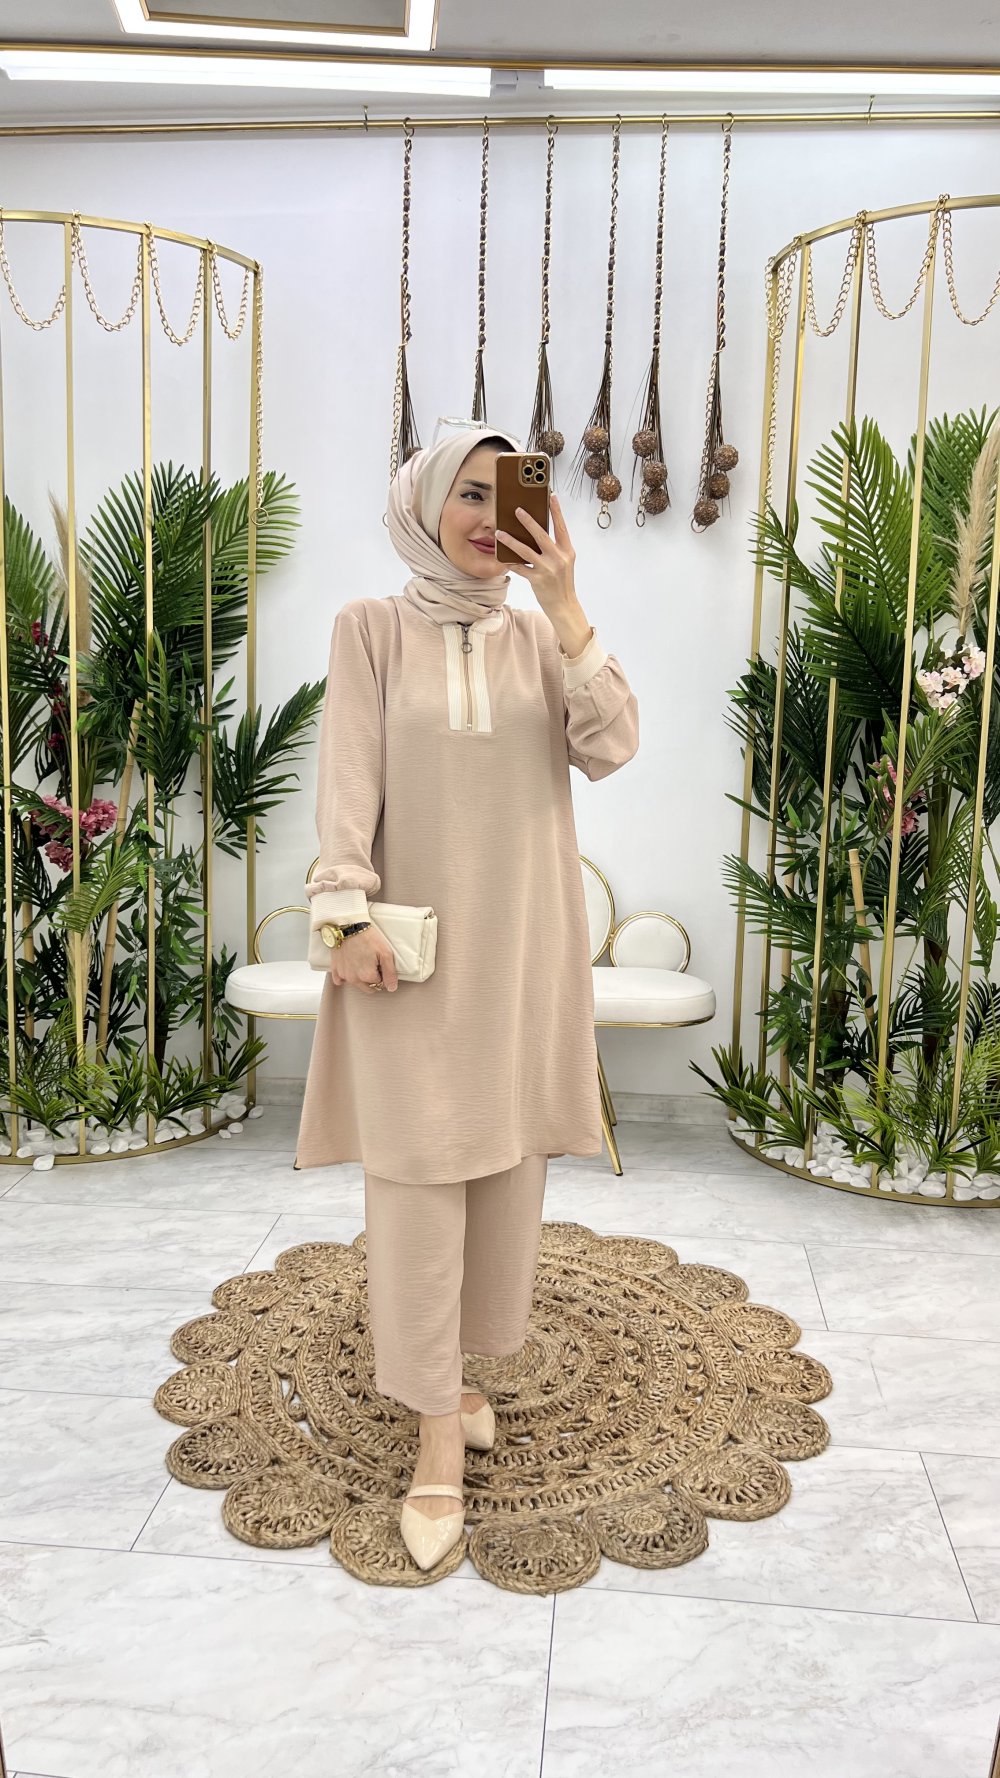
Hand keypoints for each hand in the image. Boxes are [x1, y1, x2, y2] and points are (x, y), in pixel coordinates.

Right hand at [331, 927, 397, 991]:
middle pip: (368, 987)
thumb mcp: (385, 953)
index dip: (381, 972)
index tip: (379, 962)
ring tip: (361, 960)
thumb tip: (392, 988)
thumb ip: (390, 973)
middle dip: (371, 979)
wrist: (348, 926)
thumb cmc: (368, 938)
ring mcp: (343, 975)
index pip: (380, 983)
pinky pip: (340, 980)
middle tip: (372, 962)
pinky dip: (345, 975)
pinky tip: (349, 966)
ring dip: (359, 977)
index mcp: (367, 976)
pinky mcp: (335, 969)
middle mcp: (354, 979)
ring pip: (355, 984)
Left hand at [495, 491, 575, 620]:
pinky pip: (520, 568)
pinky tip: (502, 557)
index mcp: (567, 551)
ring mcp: (547, 569)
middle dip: (528, 521)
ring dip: (510, 541)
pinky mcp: (537, 580)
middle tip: (517, 510)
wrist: (565, 606)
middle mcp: (558, 558)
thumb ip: (554, 548)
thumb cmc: (562, 582)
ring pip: (525, 551)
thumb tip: (536, 532)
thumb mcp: (564, 562)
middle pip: (541, 535)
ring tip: (499, 533)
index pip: (561, 527)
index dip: (557, 511)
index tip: (551, 495)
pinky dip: (510, 562)